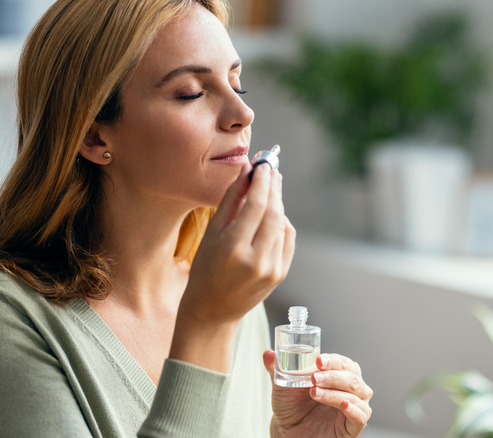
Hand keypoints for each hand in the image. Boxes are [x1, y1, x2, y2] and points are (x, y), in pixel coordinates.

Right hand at [170, 163, 295, 371]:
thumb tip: (246, 172)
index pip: (255, 206)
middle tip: (271, 168)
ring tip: (270, 186)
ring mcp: (272, 269)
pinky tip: (273, 211)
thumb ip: (230, 202)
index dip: (262, 181)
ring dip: (278, 202)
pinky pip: (287, 238)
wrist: (213, 310)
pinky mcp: (281, 273)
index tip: (263, 164)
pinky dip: (282, 221)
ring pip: (282, 224)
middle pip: (273, 213)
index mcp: (232, 249)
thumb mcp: (211, 234)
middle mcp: (256, 260)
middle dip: (273, 187)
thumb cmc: (205, 269)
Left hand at [263, 351, 372, 437]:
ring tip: (314, 392)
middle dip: (332, 376)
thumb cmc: (292, 405)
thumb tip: (268, 353)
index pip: (342, 362)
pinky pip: (360, 416)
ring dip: (334, 392)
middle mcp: (352, 388)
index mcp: (339, 373)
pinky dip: (353, 409)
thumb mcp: (283, 385)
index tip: (318, 360)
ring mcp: (355, 406)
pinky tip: (343, 404)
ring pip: (355, 394)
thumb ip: (276, 368)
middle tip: (313, 378)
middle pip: (351, 376)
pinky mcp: (353, 425)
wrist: (289, 431)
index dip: (332, 360)